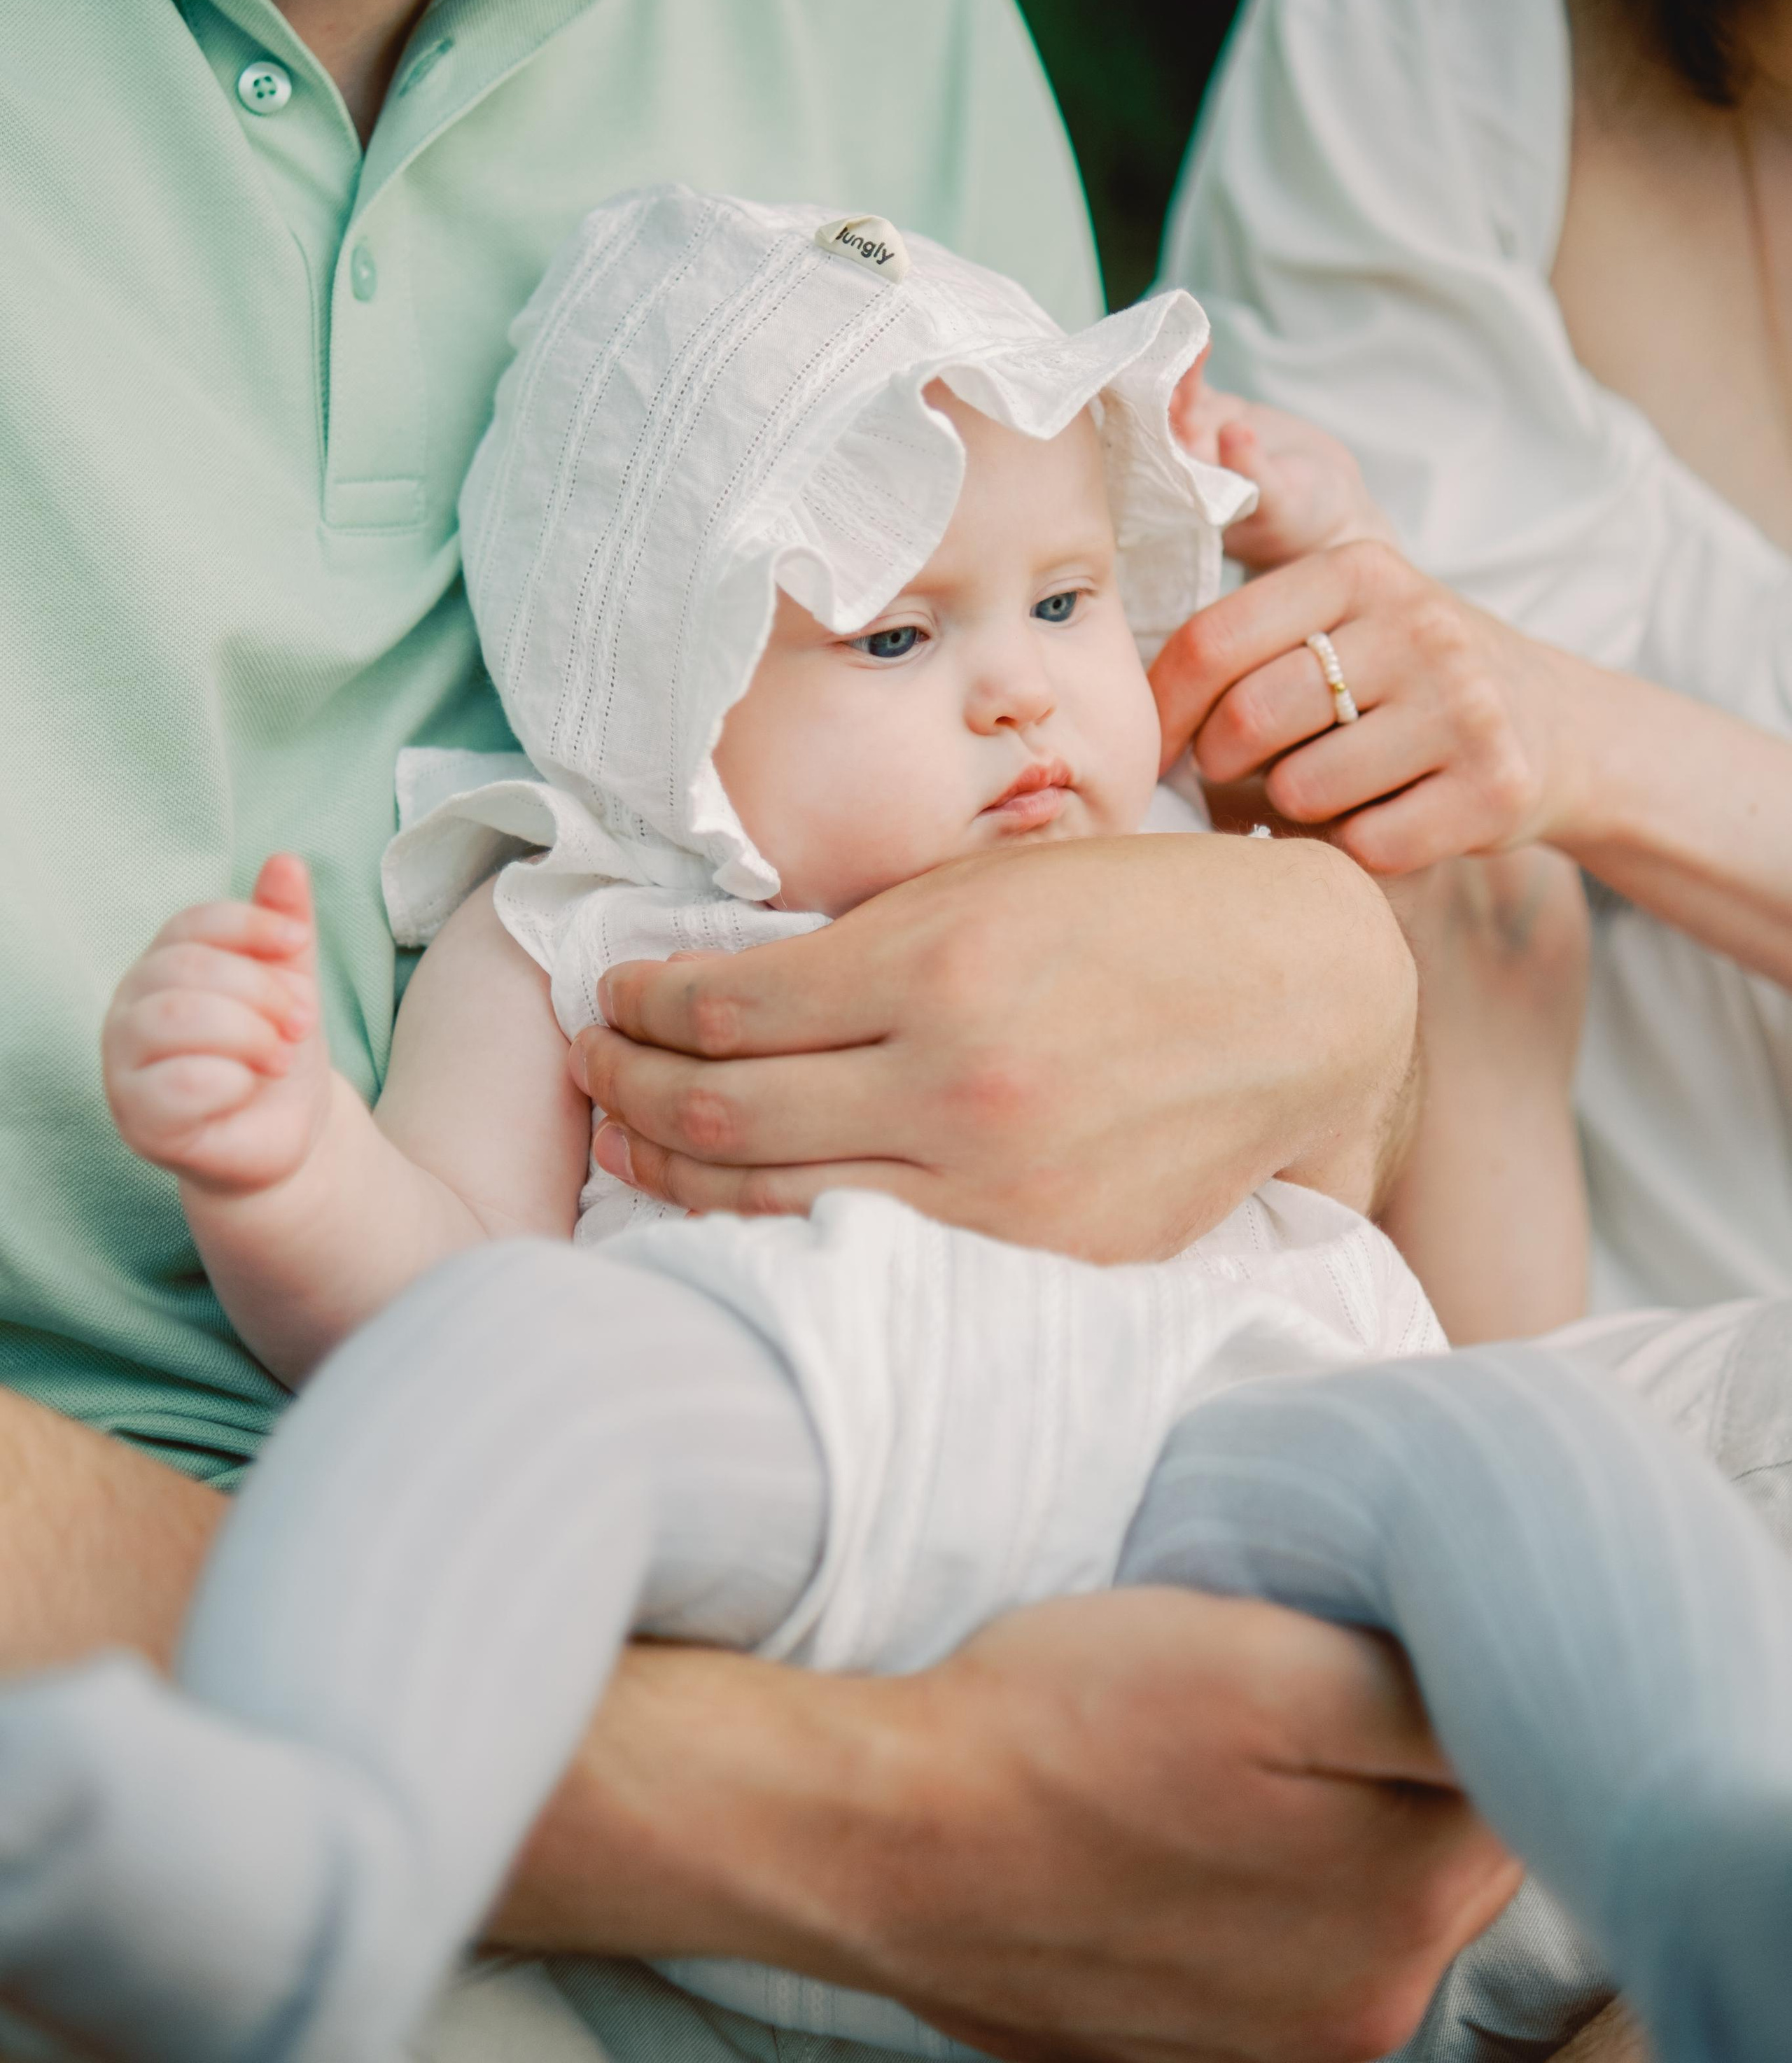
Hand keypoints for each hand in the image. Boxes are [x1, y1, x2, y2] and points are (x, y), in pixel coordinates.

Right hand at [101, 856, 330, 1192]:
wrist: (284, 1136)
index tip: (301, 941)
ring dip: (249, 1034)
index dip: (251, 924)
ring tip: (279, 1058)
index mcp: (164, 963)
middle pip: (190, 968)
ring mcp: (124, 1062)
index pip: (193, 921)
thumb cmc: (276, 1050)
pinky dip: (230, 1080)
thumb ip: (284, 925)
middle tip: (302, 1023)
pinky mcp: (136, 1117)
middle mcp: (131, 1006)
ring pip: (177, 1018)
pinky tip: (248, 1087)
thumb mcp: (290, 981)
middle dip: (262, 991)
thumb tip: (286, 860)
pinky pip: (176, 1083)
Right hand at [503, 1589, 1519, 2062]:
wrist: (889, 1835)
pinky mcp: (1190, 2046)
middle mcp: (1363, 2007)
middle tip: (1297, 1670)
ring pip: (1358, 1901)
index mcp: (1404, 1910)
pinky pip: (1274, 1951)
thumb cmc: (1063, 1723)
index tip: (1382, 1632)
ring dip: (1324, 1825)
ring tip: (1225, 1750)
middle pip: (1444, 1849)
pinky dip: (1254, 1887)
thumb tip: (1522, 1701)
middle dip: (1399, 1763)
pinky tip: (1179, 1826)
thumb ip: (1420, 1696)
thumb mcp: (1259, 1659)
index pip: (1507, 1772)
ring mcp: (1273, 2046)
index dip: (1455, 1683)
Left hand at [571, 832, 1415, 1249]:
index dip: (638, 1005)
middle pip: (721, 1114)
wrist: (1304, 998)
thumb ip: (858, 940)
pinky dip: (783, 1229)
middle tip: (594, 1065)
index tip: (611, 994)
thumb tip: (723, 982)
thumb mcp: (990, 883)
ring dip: (674, 1171)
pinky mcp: (1044, 1257)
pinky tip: (741, 1202)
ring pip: (775, 1203)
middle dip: (627, 1089)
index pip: (720, 1007)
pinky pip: (873, 1254)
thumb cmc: (1141, 914)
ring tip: (629, 1141)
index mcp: (935, 968)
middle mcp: (956, 1087)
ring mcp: (999, 1191)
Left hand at [1151, 543, 1593, 878]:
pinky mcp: (1494, 788)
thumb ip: (1251, 633)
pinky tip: (1385, 818)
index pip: (1213, 640)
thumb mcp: (1346, 617)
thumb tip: (1130, 709)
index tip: (1155, 747)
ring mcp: (1464, 707)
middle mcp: (1419, 626)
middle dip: (1223, 761)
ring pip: (1301, 789)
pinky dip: (1354, 849)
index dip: (1163, 708)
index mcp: (1360, 569)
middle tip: (1241, 771)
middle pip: (1248, 718)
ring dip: (1294, 807)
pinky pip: (1365, 846)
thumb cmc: (1413, 678)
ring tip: (1333, 786)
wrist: (1561, 727)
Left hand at [1171, 352, 1393, 569]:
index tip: (1160, 404)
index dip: (1157, 432)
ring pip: (1176, 401)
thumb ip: (1255, 472)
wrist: (1328, 511)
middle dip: (1161, 395)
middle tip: (1164, 363)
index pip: (1161, 464)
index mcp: (1188, 499)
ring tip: (1182, 343)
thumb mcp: (1281, 503)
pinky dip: (1193, 362)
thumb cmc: (1301, 523)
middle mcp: (1184, 467)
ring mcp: (1197, 437)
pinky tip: (1195, 337)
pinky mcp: (1214, 413)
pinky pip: (1195, 386)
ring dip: (1176, 371)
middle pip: (1163, 426)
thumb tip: (1232, 431)